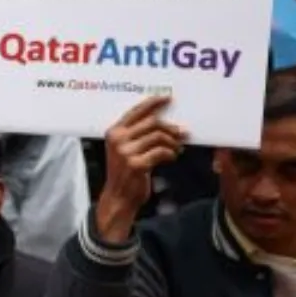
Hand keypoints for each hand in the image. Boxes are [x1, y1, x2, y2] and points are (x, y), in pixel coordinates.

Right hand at [95, 94, 186, 244]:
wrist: (118, 197)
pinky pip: (161, 152)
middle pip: (152, 122)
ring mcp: (126, 152)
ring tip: (177, 148)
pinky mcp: (136, 164)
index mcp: (113, 132)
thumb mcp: (124, 150)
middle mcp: (118, 140)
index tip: (168, 99)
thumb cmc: (125, 173)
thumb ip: (137, 135)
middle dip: (170, 127)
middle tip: (182, 133)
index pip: (136, 111)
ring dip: (173, 142)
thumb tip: (164, 123)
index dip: (153, 103)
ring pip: (159, 137)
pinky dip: (171, 154)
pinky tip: (172, 158)